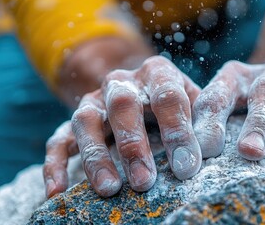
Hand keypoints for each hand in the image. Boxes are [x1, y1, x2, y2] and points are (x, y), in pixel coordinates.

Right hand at [43, 56, 201, 197]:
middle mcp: (122, 82)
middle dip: (134, 145)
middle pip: (123, 105)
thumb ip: (204, 120)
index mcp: (157, 73)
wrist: (144, 91)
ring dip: (96, 156)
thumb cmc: (177, 105)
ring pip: (86, 121)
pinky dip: (55, 164)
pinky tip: (57, 191)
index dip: (177, 131)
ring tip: (110, 189)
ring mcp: (94, 100)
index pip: (167, 96)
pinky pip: (58, 139)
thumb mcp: (196, 104)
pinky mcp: (73, 120)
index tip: (187, 167)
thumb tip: (210, 149)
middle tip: (145, 182)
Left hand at [193, 60, 264, 160]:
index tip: (206, 151)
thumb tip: (189, 155)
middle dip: (259, 123)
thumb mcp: (221, 106)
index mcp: (234, 77)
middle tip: (250, 151)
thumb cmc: (243, 106)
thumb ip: (205, 123)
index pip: (219, 96)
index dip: (211, 122)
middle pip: (264, 93)